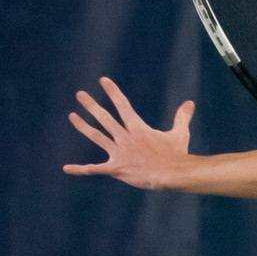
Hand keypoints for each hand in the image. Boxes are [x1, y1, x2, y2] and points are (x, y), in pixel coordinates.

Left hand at [63, 76, 195, 189]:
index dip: (113, 92)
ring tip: (72, 116)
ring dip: (83, 126)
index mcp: (138, 128)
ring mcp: (119, 153)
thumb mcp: (180, 134)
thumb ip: (181, 117)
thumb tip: (189, 103)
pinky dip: (81, 169)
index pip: (123, 105)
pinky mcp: (116, 169)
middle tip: (80, 95)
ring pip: (97, 137)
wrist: (173, 174)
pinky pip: (95, 169)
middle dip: (91, 105)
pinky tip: (67, 168)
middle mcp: (126, 138)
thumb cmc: (177, 154)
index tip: (103, 81)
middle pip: (105, 118)